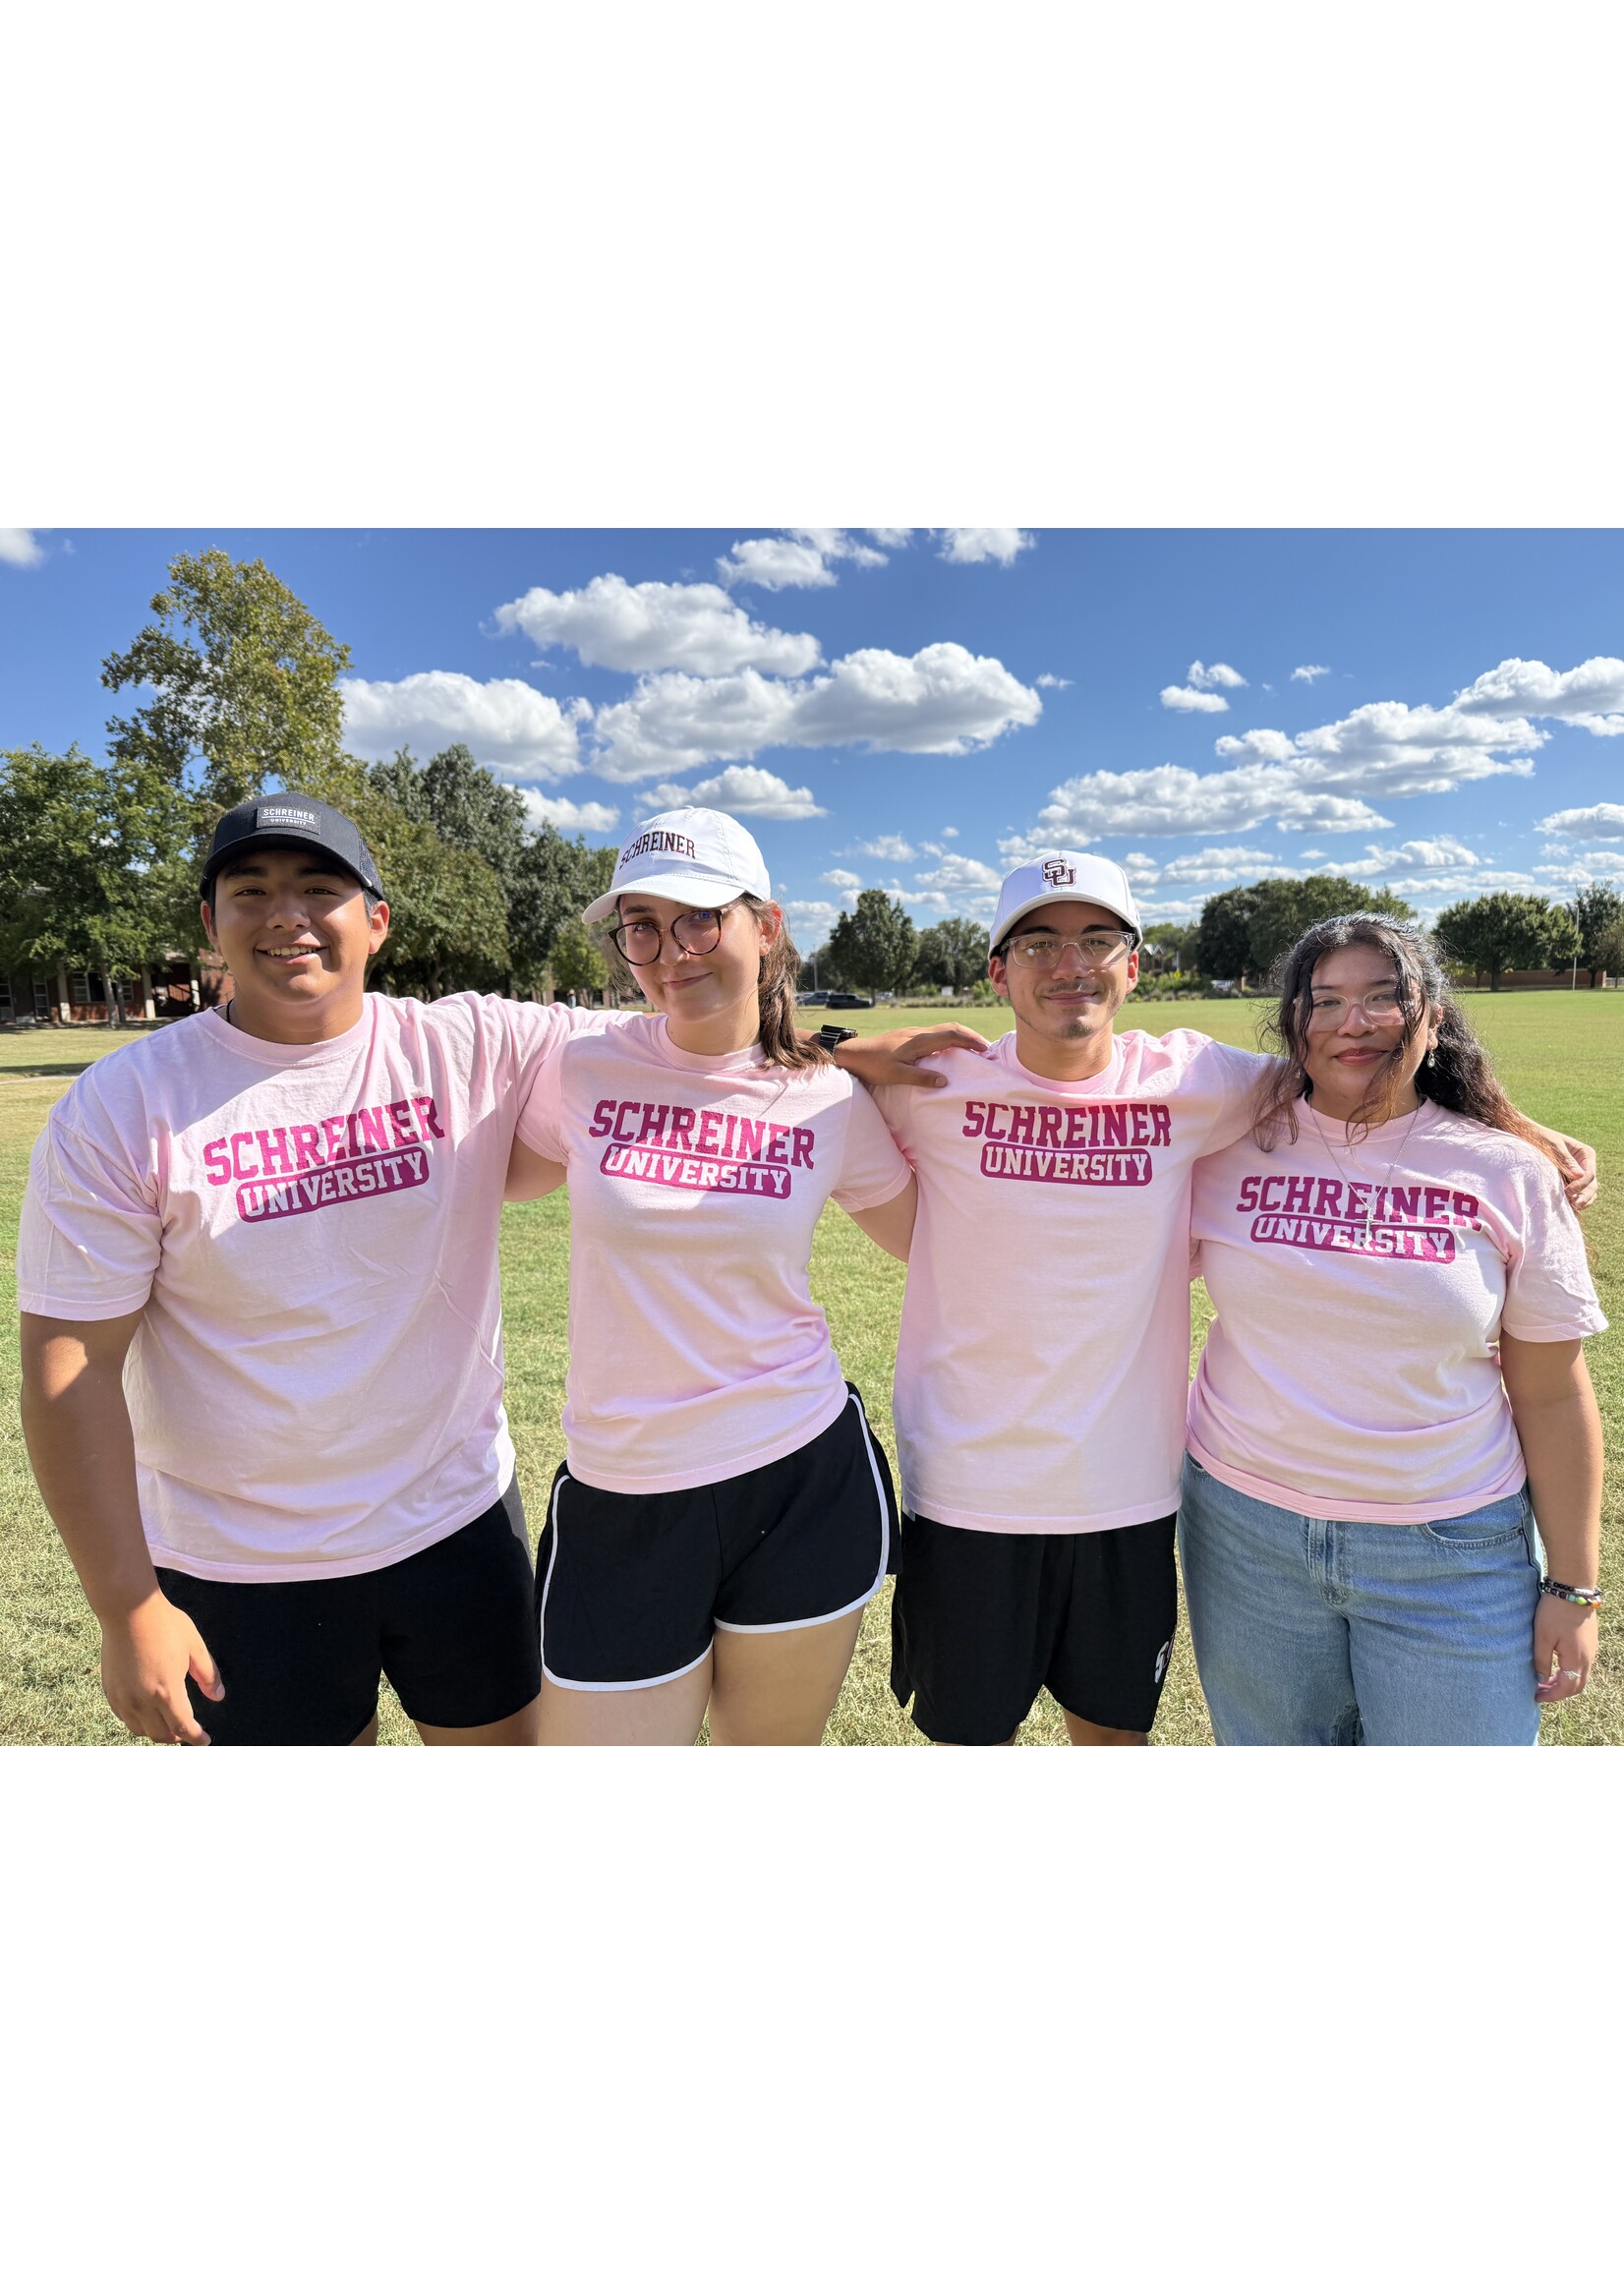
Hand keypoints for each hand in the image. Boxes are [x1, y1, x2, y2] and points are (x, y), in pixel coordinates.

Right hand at [101, 1592, 224, 1744]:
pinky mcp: (110, 1691)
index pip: (183, 1727)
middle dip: (177, 1737)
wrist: (128, 1610)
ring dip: (157, 1732)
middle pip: (161, 1734)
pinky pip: (124, 1718)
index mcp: (166, 1691)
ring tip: (168, 1726)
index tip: (204, 1741)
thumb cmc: (164, 1624)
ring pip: (140, 1730)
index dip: (196, 1738)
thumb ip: (208, 1675)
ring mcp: (123, 1697)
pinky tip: (146, 1713)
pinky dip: (138, 1722)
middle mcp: (142, 1700)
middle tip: (187, 1732)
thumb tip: (217, 1696)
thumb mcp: (195, 1646)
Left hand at [833, 1024, 990, 1089]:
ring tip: (972, 1049)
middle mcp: (919, 1033)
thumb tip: (945, 1081)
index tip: (986, 1050)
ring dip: (960, 1036)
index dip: (971, 1041)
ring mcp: (913, 1033)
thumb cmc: (874, 1066)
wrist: (854, 1054)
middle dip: (970, 1036)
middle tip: (985, 1048)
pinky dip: (949, 1039)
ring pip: (943, 1030)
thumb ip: (921, 1077)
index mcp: (920, 1040)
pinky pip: (935, 1034)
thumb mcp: (897, 1075)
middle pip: (951, 1028)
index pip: (952, 1036)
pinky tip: (949, 1050)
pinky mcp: (908, 1037)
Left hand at [1532, 1127, 1596, 1210]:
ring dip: (1582, 1201)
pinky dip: (1575, 1202)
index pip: (1589, 1174)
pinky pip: (1578, 1195)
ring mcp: (1579, 1176)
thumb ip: (1565, 1161)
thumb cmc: (1540, 1138)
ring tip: (1571, 1208)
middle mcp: (1585, 1166)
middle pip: (1592, 1185)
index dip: (1581, 1185)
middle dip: (1584, 1196)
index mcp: (1585, 1154)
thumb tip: (1579, 1176)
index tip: (1567, 1191)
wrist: (1528, 1138)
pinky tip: (1567, 1208)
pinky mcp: (1570, 1183)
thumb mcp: (1553, 1146)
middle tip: (1572, 1204)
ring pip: (1588, 1193)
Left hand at [1533, 1595, 1596, 1704]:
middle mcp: (1588, 1658)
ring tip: (1546, 1678)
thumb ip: (1542, 1661)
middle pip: (1577, 1685)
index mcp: (1576, 1660)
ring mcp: (1592, 1649)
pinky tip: (1557, 1662)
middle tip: (1541, 1690)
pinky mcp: (1591, 1640)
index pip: (1566, 1688)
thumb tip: (1542, 1680)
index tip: (1536, 1696)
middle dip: (1559, 1692)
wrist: (1574, 1588)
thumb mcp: (1542, 1637)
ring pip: (1581, 1674)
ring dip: (1565, 1681)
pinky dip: (1570, 1670)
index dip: (1551, 1696)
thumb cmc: (1555, 1612)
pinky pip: (1583, 1663)